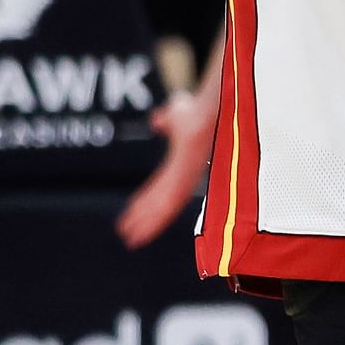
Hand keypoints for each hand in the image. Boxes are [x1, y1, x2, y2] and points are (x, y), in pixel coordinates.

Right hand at [116, 78, 217, 247]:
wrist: (215, 104)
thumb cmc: (202, 106)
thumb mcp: (178, 112)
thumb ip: (167, 120)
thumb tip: (157, 122)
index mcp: (185, 164)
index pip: (162, 189)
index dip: (146, 203)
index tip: (132, 215)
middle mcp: (188, 173)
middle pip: (162, 202)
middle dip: (146, 219)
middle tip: (128, 236)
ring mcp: (188, 175)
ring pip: (165, 206)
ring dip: (148, 224)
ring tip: (132, 240)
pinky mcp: (187, 173)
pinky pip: (170, 200)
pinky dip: (155, 216)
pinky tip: (145, 225)